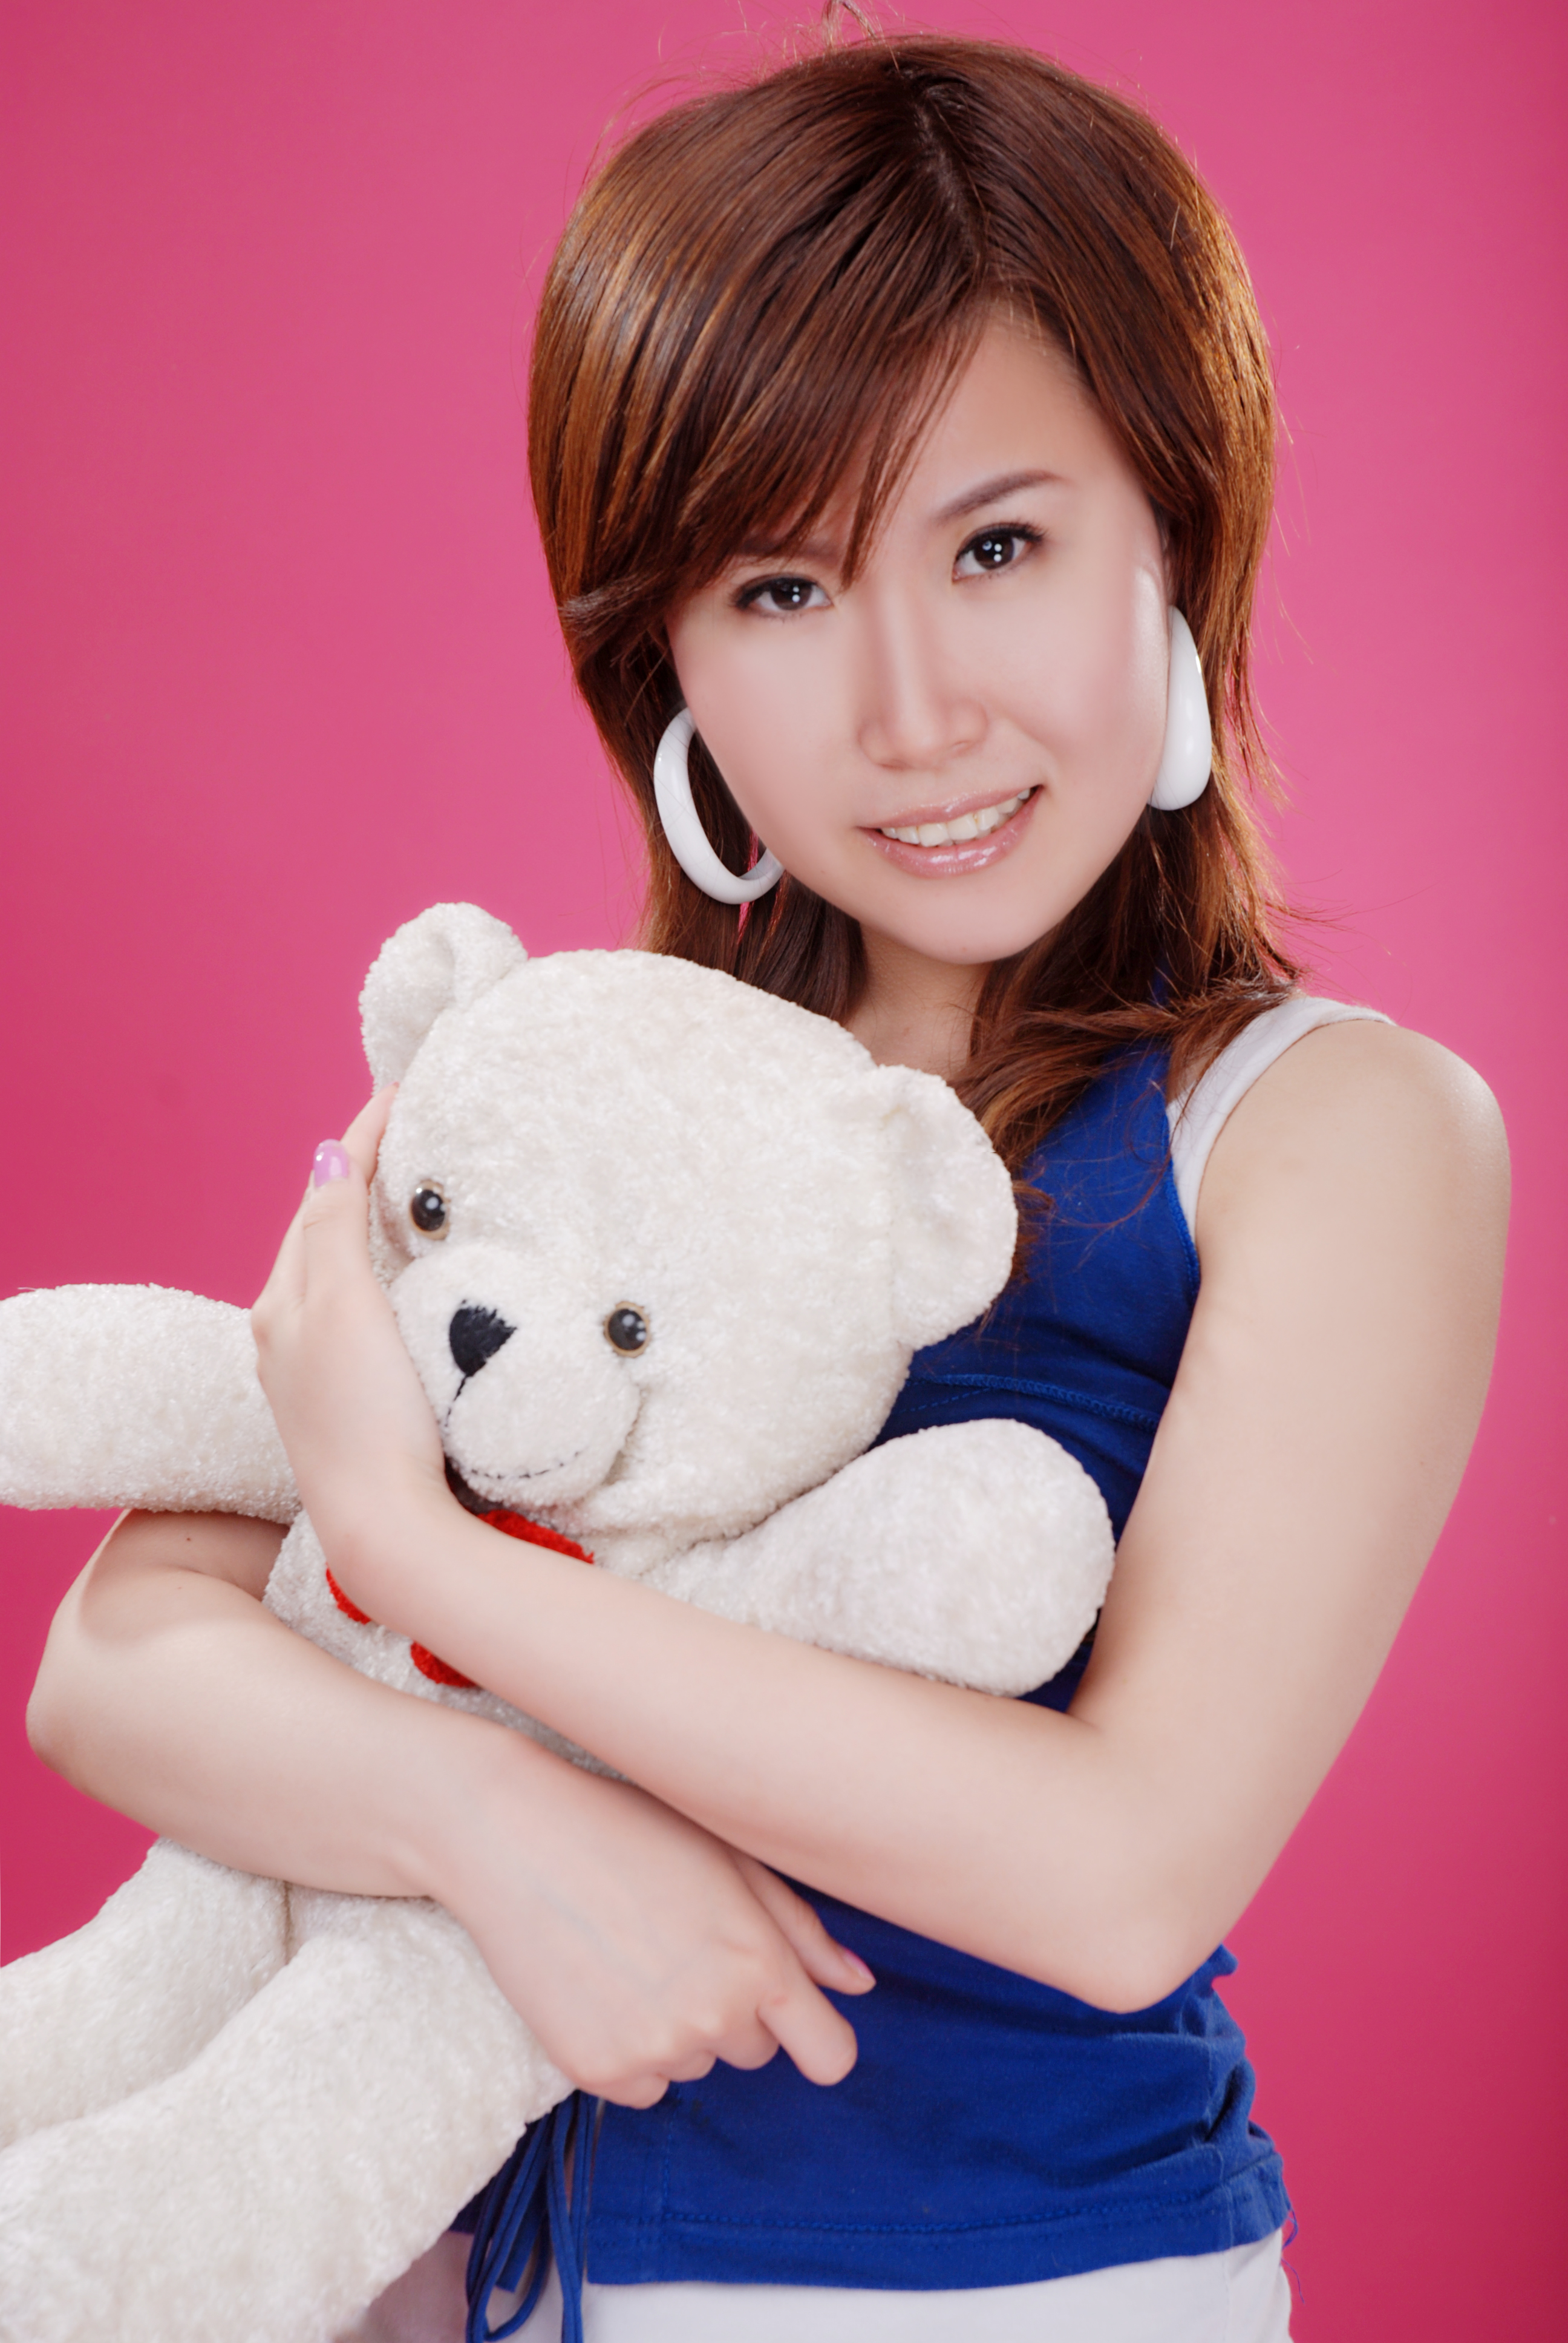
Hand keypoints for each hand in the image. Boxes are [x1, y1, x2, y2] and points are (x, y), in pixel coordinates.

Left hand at [252, 1093, 447, 1565]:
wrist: (384, 1525)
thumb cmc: (367, 1418)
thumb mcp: (346, 1308)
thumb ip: (332, 1230)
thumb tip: (325, 1156)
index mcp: (281, 1302)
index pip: (320, 1196)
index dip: (360, 1141)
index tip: (399, 1094)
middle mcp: (284, 1334)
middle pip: (320, 1231)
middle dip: (355, 1179)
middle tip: (404, 1133)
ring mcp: (311, 1371)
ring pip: (334, 1274)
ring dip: (362, 1229)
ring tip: (402, 1194)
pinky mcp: (342, 1402)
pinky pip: (353, 1312)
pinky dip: (373, 1276)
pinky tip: (399, 1284)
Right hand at [430, 1740, 871, 2107]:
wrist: (515, 1835)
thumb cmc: (630, 1829)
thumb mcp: (730, 1859)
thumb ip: (802, 1930)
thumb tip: (859, 1986)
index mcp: (759, 1961)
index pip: (830, 2055)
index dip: (815, 2037)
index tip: (793, 2019)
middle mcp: (715, 2014)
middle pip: (756, 2050)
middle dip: (733, 2008)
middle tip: (678, 1941)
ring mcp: (654, 2048)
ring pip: (696, 2065)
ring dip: (678, 2027)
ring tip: (631, 1951)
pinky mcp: (596, 2071)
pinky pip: (643, 2087)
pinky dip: (629, 2051)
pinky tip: (600, 1986)